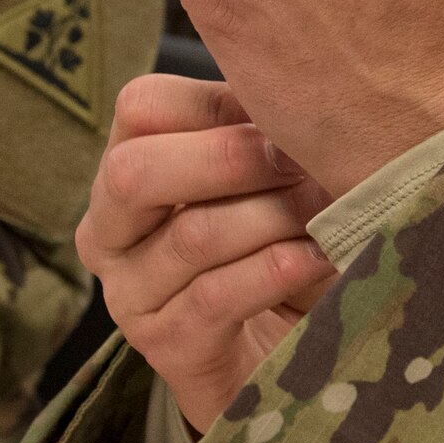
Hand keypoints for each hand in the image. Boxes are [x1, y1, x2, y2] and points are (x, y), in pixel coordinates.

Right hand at [79, 76, 337, 433]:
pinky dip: (278, 270)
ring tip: (334, 210)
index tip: (283, 117)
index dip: (217, 102)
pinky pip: (217, 297)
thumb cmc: (279, 251)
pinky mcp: (166, 346)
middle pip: (137, 171)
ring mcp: (129, 294)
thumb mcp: (268, 183)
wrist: (283, 361)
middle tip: (305, 160)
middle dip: (232, 159)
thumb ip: (262, 135)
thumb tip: (304, 81)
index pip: (141, 107)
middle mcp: (109, 231)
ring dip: (273, 217)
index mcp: (127, 172)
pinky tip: (320, 257)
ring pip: (192, 235)